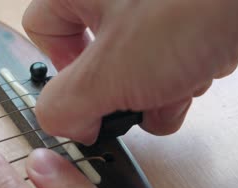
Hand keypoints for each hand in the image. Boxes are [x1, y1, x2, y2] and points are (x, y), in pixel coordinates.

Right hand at [22, 0, 237, 143]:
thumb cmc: (194, 9)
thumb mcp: (108, 73)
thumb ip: (66, 106)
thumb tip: (64, 125)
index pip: (43, 26)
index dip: (56, 67)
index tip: (78, 97)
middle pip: (94, 56)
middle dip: (113, 89)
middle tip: (125, 102)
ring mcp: (159, 10)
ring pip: (134, 66)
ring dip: (150, 92)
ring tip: (169, 89)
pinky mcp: (193, 24)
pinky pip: (169, 63)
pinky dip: (179, 82)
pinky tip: (194, 79)